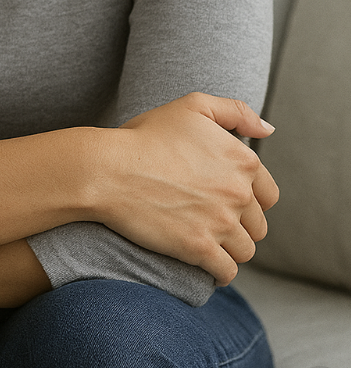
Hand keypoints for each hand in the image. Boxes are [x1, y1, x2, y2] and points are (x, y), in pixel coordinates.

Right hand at [92, 93, 278, 285]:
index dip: (249, 199)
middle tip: (210, 218)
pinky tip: (204, 262)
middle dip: (239, 225)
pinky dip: (218, 271)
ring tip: (206, 238)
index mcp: (243, 160)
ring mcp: (220, 222)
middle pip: (258, 225)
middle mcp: (238, 192)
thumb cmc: (146, 136)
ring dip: (229, 248)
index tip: (225, 199)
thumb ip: (236, 112)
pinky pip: (226, 271)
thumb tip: (268, 130)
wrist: (110, 169)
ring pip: (245, 250)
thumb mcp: (192, 106)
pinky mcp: (200, 248)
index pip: (268, 195)